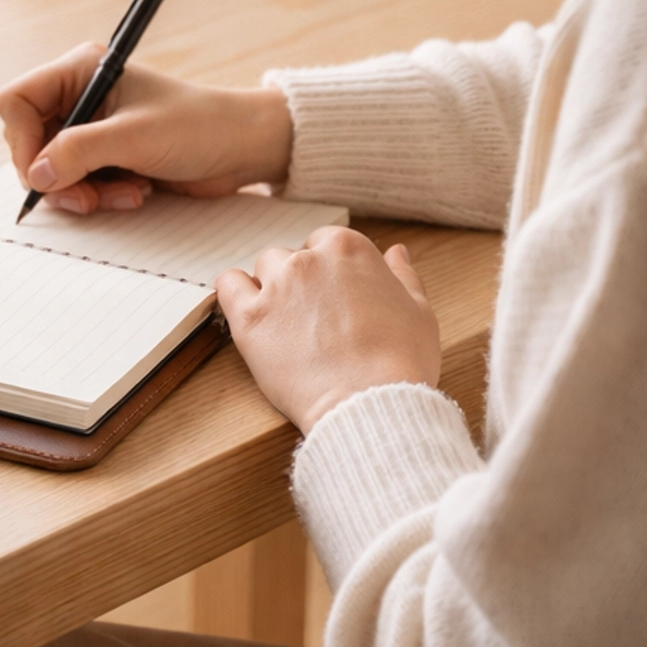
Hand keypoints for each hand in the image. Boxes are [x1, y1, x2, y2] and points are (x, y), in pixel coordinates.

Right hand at [0, 48, 292, 213]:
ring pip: (51, 170)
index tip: (44, 173)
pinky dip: (98, 197)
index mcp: (80, 71)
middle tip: (87, 197)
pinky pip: (76, 185)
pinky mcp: (104, 158)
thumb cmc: (198, 126)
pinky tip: (135, 192)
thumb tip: (36, 175)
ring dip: (83, 192)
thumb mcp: (135, 137)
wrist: (241, 148)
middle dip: (57, 176)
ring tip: (125, 194)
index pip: (17, 102)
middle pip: (29, 142)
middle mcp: (79, 97)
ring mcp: (90, 130)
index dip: (22, 141)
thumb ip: (80, 151)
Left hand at [216, 227, 441, 436]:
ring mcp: (276, 285)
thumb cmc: (400, 363)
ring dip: (271, 287)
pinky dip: (234, 292)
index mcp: (349, 248)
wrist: (370, 404)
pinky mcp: (249, 318)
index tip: (334, 297)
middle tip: (314, 319)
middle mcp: (309, 258)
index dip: (330, 270)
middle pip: (294, 256)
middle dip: (301, 281)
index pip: (326, 242)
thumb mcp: (419, 312)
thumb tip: (396, 253)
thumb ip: (404, 276)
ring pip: (263, 268)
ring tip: (286, 324)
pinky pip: (227, 285)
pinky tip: (247, 310)